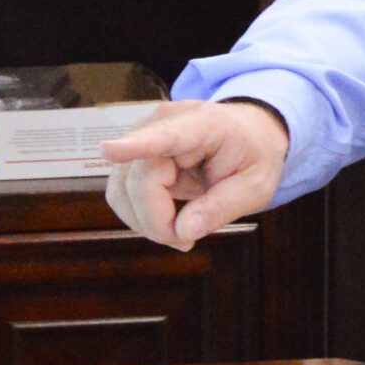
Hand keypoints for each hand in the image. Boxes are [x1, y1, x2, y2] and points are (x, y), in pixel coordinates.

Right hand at [99, 99, 287, 250]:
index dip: (136, 146)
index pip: (165, 136)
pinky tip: (166, 219)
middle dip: (157, 221)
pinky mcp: (133, 154)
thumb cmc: (254, 154)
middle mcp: (163, 124)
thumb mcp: (256, 185)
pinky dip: (141, 215)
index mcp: (204, 125)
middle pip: (139, 181)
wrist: (248, 132)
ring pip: (122, 191)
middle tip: (186, 241)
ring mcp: (142, 136)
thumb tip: (181, 232)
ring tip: (181, 230)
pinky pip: (122, 193)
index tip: (108, 150)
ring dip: (146, 221)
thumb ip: (222, 207)